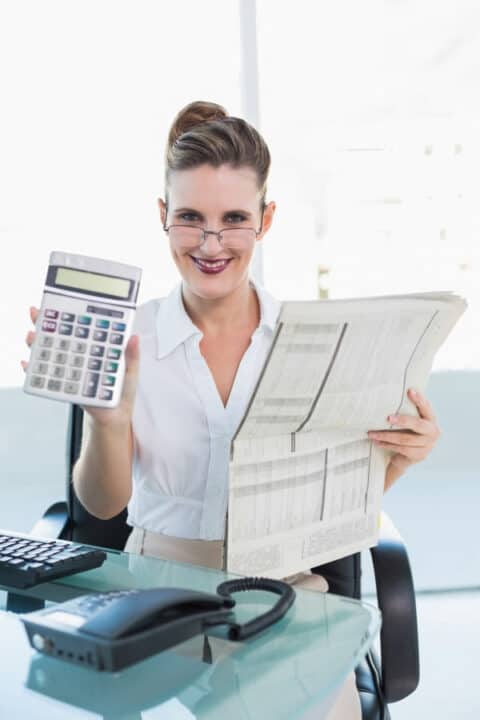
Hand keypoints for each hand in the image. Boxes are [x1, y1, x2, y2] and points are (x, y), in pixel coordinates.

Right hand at [22, 306, 139, 427]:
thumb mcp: (131, 371)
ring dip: (38, 344)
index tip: (61, 304)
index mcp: (95, 349)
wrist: (115, 416)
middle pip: (59, 337)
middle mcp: (79, 357)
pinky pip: (47, 377)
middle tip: (37, 315)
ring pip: (50, 354)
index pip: (80, 328)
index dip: (69, 315)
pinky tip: (28, 364)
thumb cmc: (123, 391)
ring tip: (33, 337)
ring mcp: (70, 370)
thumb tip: (133, 337)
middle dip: (46, 324)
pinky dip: (35, 370)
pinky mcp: (66, 386)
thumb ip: (131, 355)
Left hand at [367, 388, 440, 490]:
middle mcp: (433, 432)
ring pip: (405, 439)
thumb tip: (387, 397)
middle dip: (402, 420)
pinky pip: (401, 449)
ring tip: (372, 433)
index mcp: (431, 419)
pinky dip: (387, 445)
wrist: (407, 457)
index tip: (410, 390)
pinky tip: (377, 442)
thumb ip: (405, 411)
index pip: (426, 408)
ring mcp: (428, 445)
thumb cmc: (406, 433)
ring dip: (386, 435)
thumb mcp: (408, 422)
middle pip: (418, 424)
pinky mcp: (420, 455)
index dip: (419, 400)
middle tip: (388, 418)